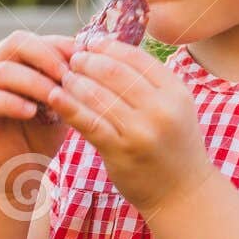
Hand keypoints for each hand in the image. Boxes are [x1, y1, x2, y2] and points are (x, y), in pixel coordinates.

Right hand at [0, 30, 76, 189]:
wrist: (17, 178)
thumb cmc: (40, 139)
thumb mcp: (61, 106)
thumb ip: (69, 82)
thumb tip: (92, 56)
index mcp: (13, 63)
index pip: (35, 40)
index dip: (59, 45)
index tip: (84, 60)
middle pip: (16, 43)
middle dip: (46, 56)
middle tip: (68, 75)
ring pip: (2, 70)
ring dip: (33, 82)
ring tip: (55, 97)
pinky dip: (10, 102)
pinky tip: (31, 112)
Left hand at [43, 37, 212, 216]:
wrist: (183, 194)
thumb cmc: (174, 147)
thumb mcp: (175, 108)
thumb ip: (151, 83)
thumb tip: (113, 51)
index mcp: (176, 91)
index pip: (135, 57)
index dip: (107, 47)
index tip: (90, 44)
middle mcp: (161, 108)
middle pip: (114, 72)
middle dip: (88, 61)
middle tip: (72, 58)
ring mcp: (141, 131)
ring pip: (98, 95)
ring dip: (75, 81)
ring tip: (63, 76)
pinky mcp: (121, 152)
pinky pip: (89, 123)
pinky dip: (69, 106)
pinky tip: (55, 97)